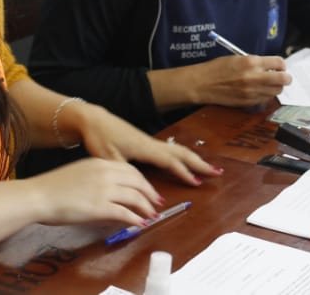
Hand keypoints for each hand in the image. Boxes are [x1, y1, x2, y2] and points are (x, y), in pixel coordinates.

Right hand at [26, 157, 164, 227]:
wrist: (37, 195)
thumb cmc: (52, 187)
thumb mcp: (80, 173)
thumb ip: (97, 177)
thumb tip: (112, 189)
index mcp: (101, 163)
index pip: (131, 170)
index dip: (143, 181)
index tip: (149, 190)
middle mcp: (106, 173)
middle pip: (138, 182)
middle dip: (150, 193)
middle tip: (157, 203)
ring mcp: (104, 190)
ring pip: (135, 197)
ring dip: (146, 207)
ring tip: (151, 215)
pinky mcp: (99, 207)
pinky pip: (125, 213)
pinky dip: (136, 219)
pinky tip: (140, 224)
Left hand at [62, 100, 219, 185]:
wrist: (92, 120)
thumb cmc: (99, 138)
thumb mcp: (109, 159)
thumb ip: (126, 174)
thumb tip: (144, 190)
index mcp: (146, 148)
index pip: (171, 161)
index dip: (184, 172)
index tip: (197, 183)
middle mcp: (152, 144)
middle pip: (182, 153)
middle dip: (200, 163)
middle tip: (217, 172)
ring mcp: (150, 142)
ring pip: (178, 150)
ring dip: (194, 159)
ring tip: (207, 168)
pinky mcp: (146, 143)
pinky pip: (171, 151)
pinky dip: (183, 157)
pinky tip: (185, 163)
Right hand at [186, 54, 293, 107]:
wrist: (203, 84)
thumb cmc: (218, 68)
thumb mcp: (239, 58)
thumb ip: (256, 62)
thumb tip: (271, 66)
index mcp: (252, 62)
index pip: (279, 63)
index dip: (282, 65)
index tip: (280, 66)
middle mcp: (255, 77)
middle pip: (282, 79)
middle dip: (286, 78)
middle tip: (284, 77)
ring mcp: (252, 91)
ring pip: (276, 91)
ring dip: (277, 87)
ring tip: (271, 84)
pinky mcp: (248, 102)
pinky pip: (266, 99)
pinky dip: (267, 95)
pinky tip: (261, 91)